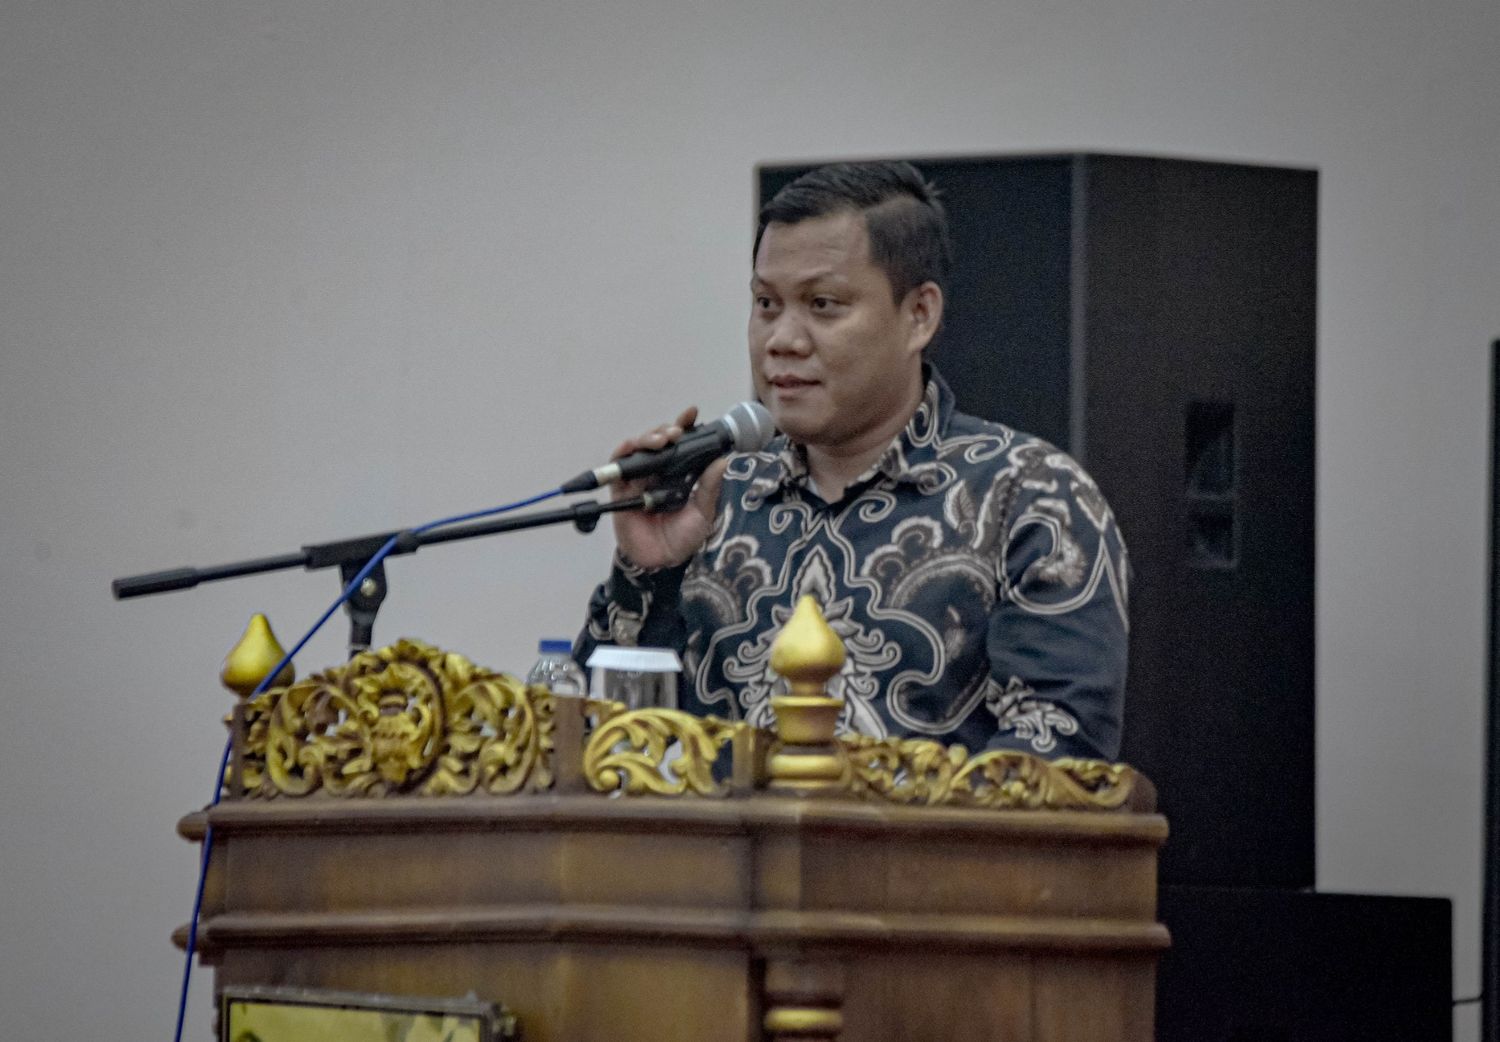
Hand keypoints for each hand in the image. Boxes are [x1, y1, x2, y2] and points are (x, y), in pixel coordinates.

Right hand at [609, 406, 728, 569]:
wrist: (662, 562)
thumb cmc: (683, 537)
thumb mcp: (703, 512)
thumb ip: (709, 487)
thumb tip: (724, 460)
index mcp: (679, 473)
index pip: (681, 444)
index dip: (684, 426)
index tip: (691, 413)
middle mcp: (659, 471)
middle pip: (658, 440)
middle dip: (666, 430)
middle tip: (676, 431)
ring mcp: (639, 479)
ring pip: (639, 448)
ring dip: (648, 438)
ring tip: (661, 439)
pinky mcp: (621, 490)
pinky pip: (618, 466)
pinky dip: (623, 453)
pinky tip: (631, 447)